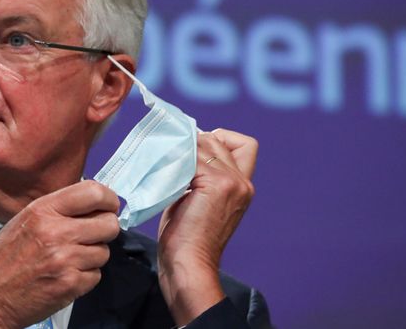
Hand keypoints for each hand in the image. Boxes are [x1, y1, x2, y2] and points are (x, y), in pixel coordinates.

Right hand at [0, 180, 120, 328]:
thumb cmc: (2, 260)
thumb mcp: (24, 220)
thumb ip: (57, 210)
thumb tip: (92, 204)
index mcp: (43, 210)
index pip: (94, 193)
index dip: (109, 199)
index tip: (110, 205)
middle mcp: (56, 232)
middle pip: (108, 223)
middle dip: (105, 229)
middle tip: (93, 234)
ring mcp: (65, 259)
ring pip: (104, 251)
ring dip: (92, 255)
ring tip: (70, 259)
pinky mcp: (70, 284)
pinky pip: (96, 275)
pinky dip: (85, 277)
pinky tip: (65, 275)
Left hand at [157, 128, 257, 324]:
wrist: (188, 265)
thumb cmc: (186, 238)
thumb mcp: (197, 200)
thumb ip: (199, 176)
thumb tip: (183, 147)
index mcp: (243, 186)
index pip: (243, 144)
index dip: (217, 140)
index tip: (191, 151)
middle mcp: (242, 182)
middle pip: (218, 139)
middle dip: (191, 142)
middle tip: (167, 155)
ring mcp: (232, 182)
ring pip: (204, 144)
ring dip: (180, 149)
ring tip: (162, 163)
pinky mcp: (218, 185)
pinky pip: (192, 157)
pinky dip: (174, 161)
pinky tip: (162, 174)